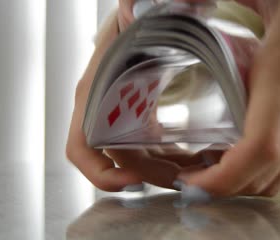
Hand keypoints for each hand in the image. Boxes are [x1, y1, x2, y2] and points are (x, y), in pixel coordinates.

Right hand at [65, 0, 229, 191]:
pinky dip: (170, 158)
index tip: (132, 181)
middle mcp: (104, 109)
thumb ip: (131, 11)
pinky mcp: (141, 116)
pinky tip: (194, 158)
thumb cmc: (136, 13)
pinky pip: (151, 148)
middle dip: (150, 176)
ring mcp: (123, 115)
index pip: (82, 146)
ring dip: (164, 171)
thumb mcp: (131, 11)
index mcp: (96, 92)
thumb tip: (132, 9)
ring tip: (197, 172)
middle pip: (119, 160)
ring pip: (138, 159)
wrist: (145, 14)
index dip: (100, 172)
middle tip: (185, 180)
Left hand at [180, 0, 279, 196]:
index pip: (260, 147)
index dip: (224, 176)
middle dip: (223, 189)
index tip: (193, 180)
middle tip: (189, 178)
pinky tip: (243, 153)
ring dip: (244, 184)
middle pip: (265, 177)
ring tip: (210, 169)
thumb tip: (183, 2)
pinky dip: (264, 170)